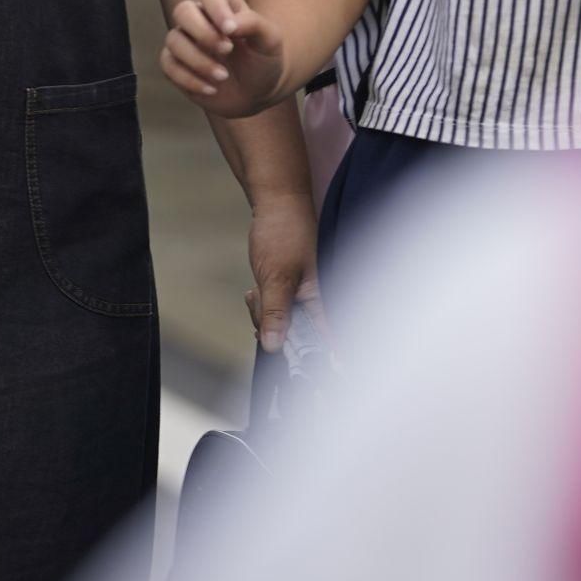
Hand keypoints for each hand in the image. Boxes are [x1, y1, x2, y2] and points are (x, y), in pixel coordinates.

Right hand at [164, 0, 288, 116]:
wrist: (257, 92)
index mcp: (224, 5)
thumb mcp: (270, 40)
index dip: (217, 9)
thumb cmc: (264, 60)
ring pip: (174, 40)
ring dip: (198, 61)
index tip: (231, 31)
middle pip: (182, 10)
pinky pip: (168, 65)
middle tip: (227, 50)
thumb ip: (254, 24)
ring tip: (223, 76)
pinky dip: (189, 79)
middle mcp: (200, 19)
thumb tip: (228, 26)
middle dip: (202, 32)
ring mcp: (186, 42)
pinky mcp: (176, 64)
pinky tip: (211, 89)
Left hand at [243, 190, 318, 353]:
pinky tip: (255, 288)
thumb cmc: (283, 234)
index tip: (305, 375)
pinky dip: (260, 303)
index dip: (315, 358)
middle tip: (259, 301)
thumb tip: (274, 347)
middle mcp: (314, 302)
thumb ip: (275, 314)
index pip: (325, 340)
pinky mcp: (288, 292)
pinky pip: (271, 309)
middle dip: (271, 326)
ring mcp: (300, 297)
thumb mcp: (276, 277)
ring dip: (262, 311)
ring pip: (277, 323)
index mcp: (321, 300)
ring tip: (257, 288)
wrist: (276, 204)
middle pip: (293, 336)